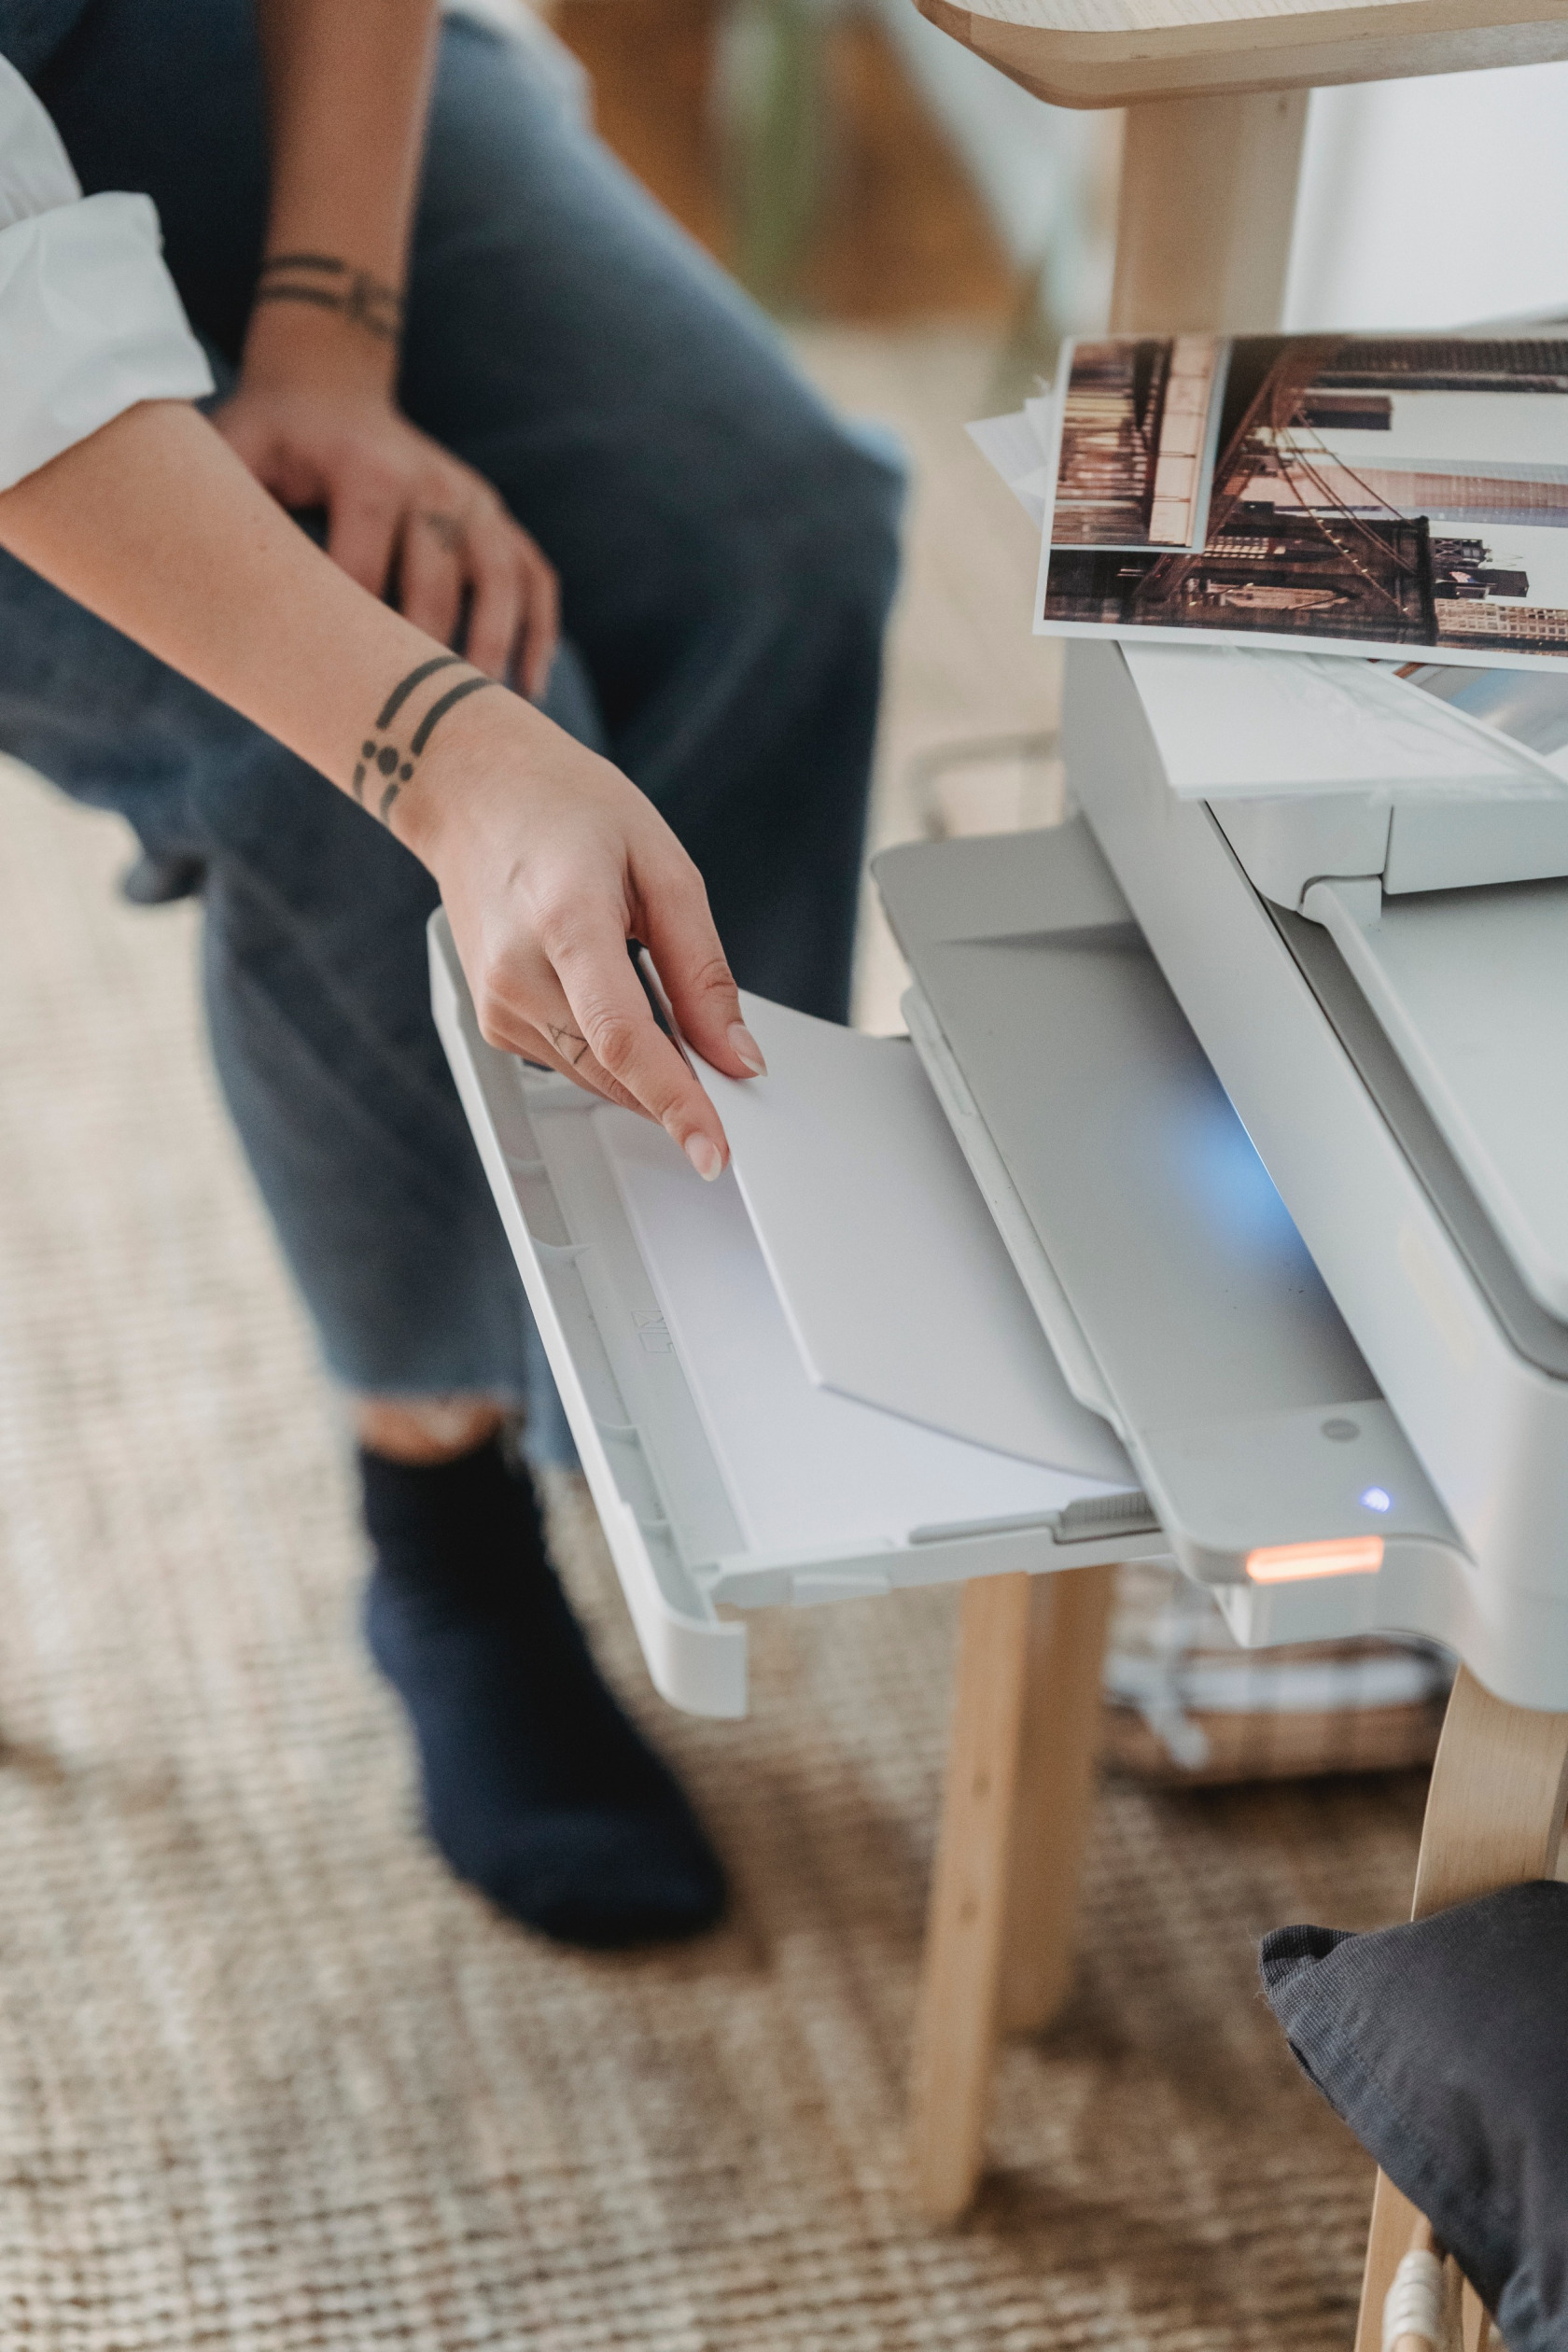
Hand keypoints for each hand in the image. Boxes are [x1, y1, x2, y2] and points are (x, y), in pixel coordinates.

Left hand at [214, 381, 558, 696]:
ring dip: (496, 647)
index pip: (365, 570)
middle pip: (440, 584)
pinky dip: (538, 632)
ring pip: (502, 581)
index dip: (353, 636)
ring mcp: (474, 498)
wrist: (328, 384)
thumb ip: (225, 503)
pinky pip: (535, 577)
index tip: (342, 699)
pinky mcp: (498, 516)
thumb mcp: (237, 449)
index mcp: (370, 471)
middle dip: (427, 656)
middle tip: (413, 725)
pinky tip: (527, 687)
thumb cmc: (272, 435)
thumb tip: (198, 584)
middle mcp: (434, 482)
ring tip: (486, 711)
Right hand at [399, 688, 765, 1175]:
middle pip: (614, 1071)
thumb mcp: (663, 866)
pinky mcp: (493, 1022)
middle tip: (726, 1072)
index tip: (713, 1149)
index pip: (624, 1039)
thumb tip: (736, 1055)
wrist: (474, 791)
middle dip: (678, 1091)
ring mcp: (497, 1003)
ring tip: (654, 988)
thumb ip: (702, 970)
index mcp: (567, 921)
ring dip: (646, 1068)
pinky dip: (611, 1052)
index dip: (675, 1102)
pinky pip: (571, 1063)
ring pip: (595, 1077)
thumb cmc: (565, 808)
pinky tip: (615, 993)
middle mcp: (518, 972)